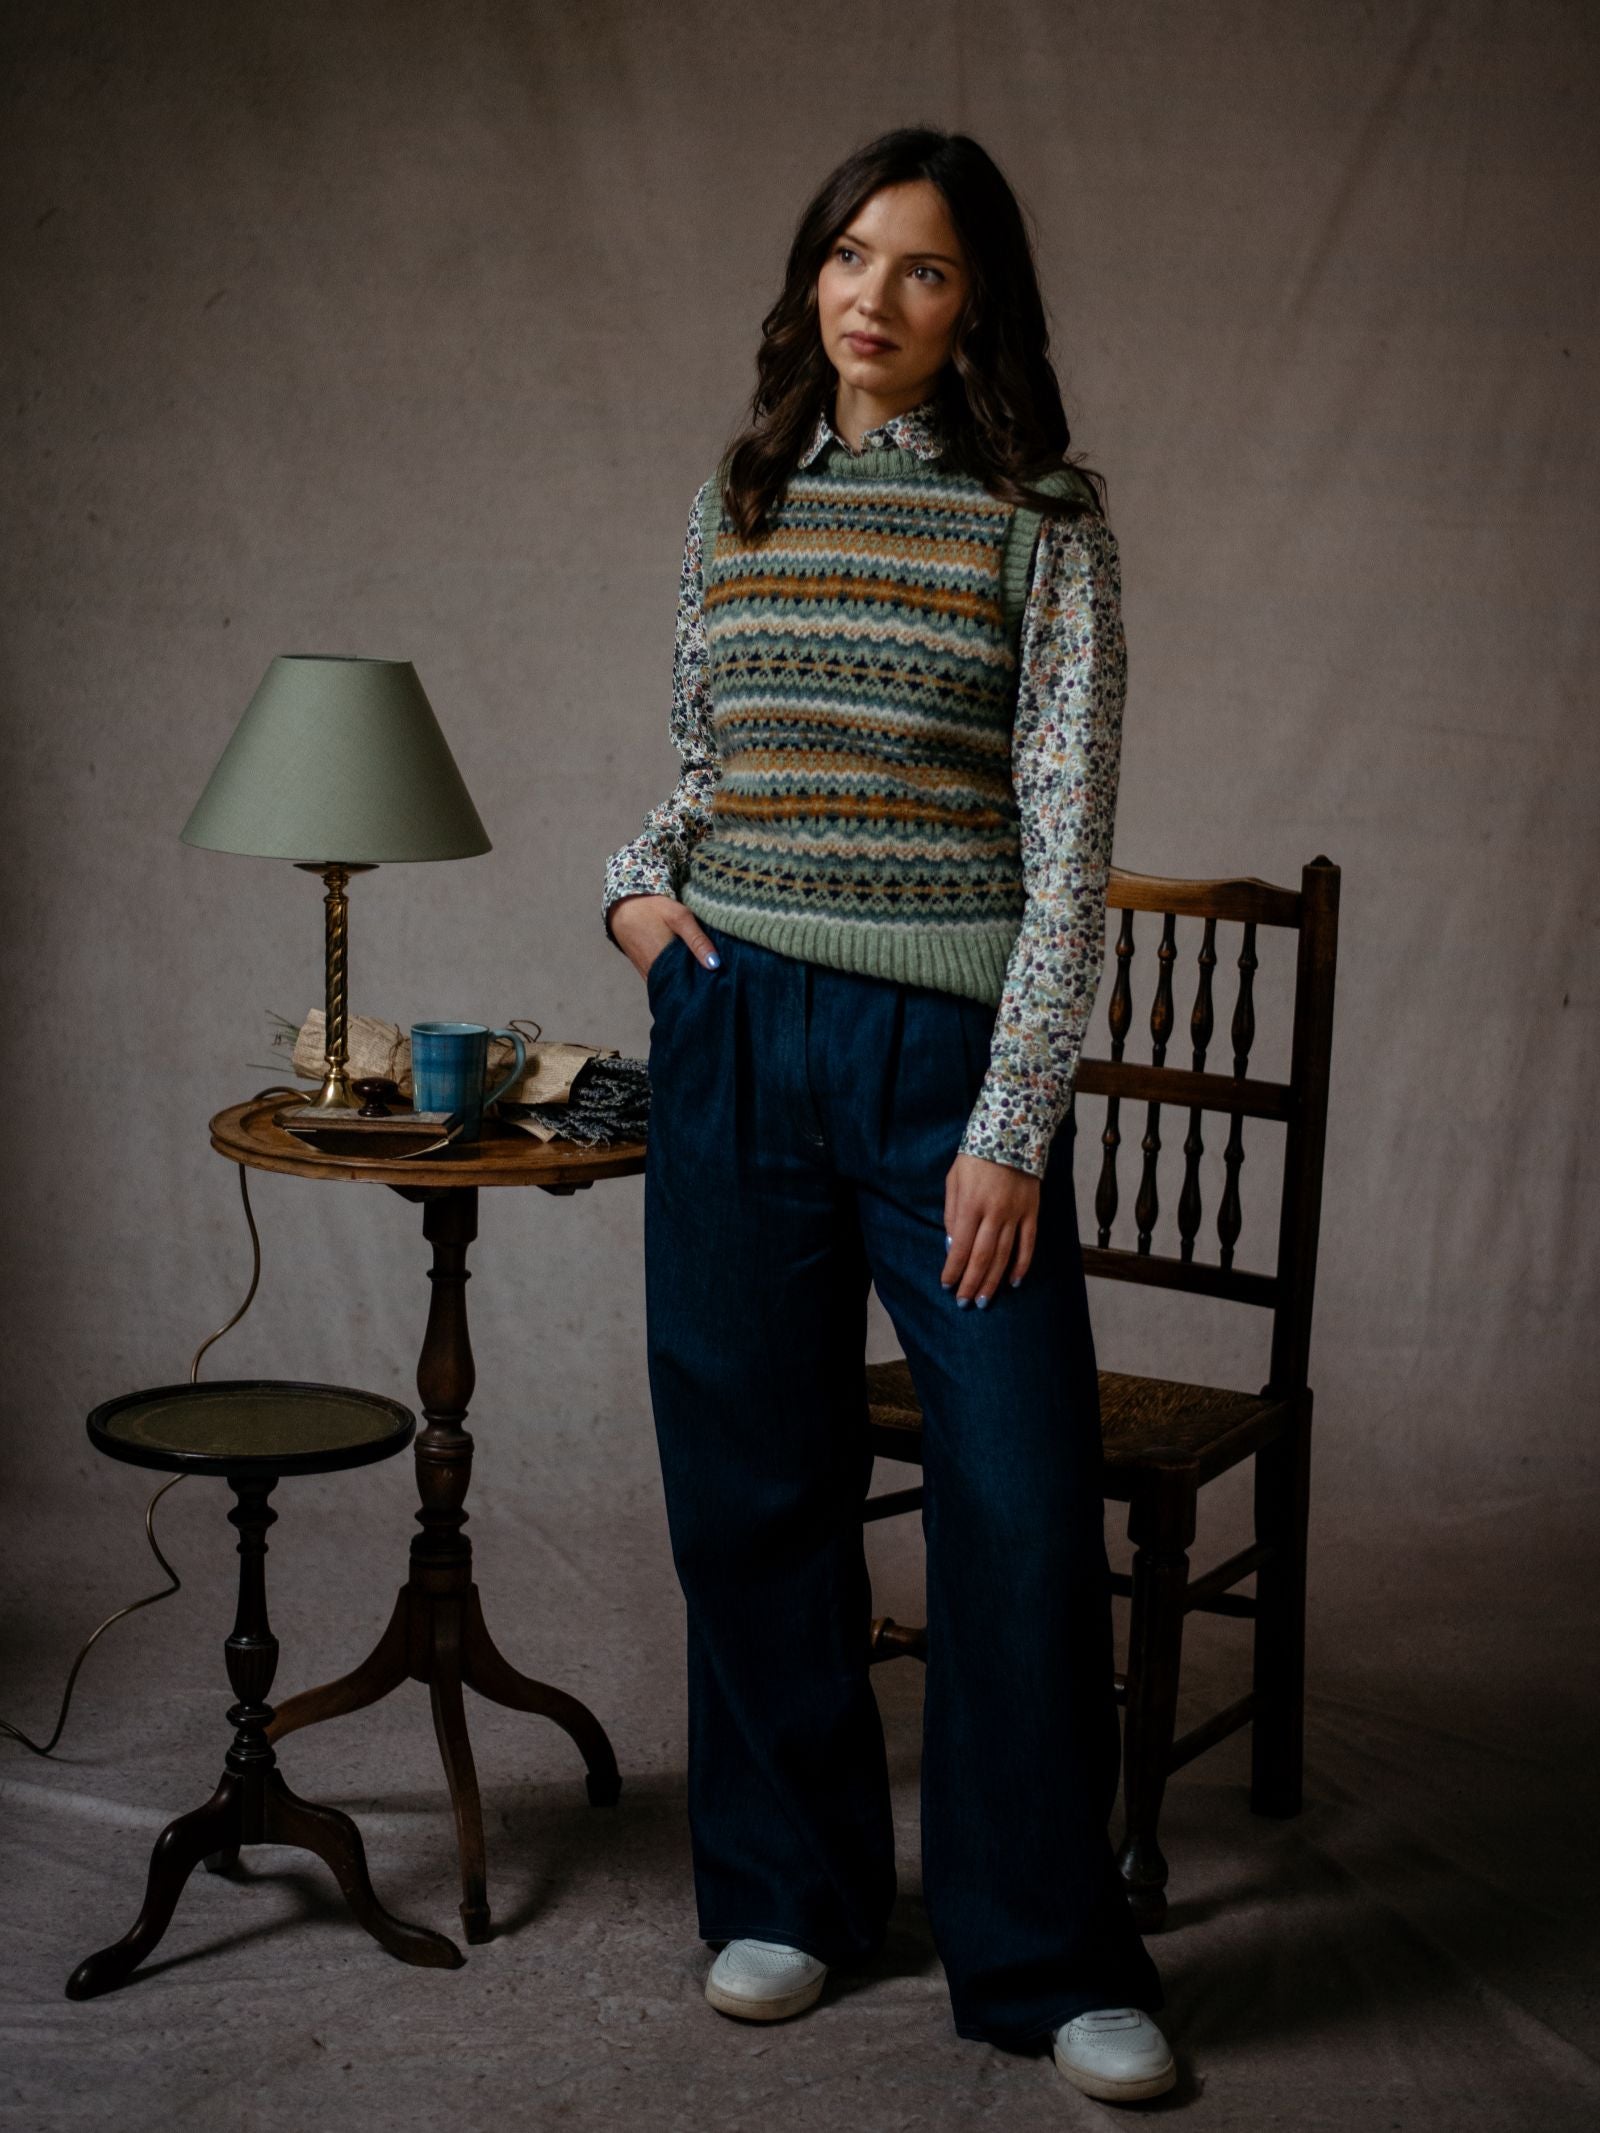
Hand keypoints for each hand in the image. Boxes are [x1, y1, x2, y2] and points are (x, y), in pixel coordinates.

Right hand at [608, 892, 720, 981]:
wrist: (623, 907)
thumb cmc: (653, 909)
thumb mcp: (679, 917)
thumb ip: (697, 940)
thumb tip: (715, 964)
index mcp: (666, 964)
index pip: (691, 985)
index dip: (707, 985)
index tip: (721, 982)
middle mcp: (656, 975)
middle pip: (682, 988)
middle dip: (699, 986)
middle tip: (717, 980)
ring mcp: (649, 976)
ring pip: (673, 986)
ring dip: (687, 983)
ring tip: (706, 977)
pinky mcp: (646, 973)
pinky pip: (664, 982)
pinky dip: (676, 979)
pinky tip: (689, 973)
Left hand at [942, 1151, 1039, 1303]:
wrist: (1012, 1133)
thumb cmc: (975, 1158)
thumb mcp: (953, 1180)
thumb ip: (952, 1213)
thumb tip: (953, 1246)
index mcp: (971, 1204)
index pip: (960, 1247)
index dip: (953, 1269)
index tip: (947, 1285)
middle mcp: (994, 1213)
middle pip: (983, 1257)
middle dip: (972, 1283)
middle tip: (965, 1302)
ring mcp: (1016, 1214)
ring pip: (1004, 1255)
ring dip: (993, 1281)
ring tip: (984, 1300)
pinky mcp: (1032, 1212)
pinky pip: (1028, 1244)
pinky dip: (1021, 1265)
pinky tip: (1013, 1281)